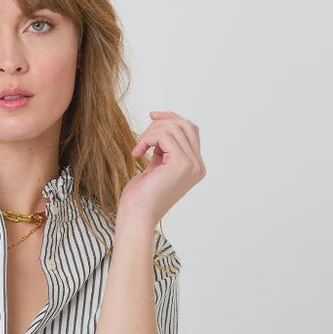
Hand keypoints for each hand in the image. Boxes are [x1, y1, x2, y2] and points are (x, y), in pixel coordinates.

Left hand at [119, 110, 205, 227]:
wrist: (136, 217)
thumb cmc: (140, 197)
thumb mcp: (155, 166)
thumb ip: (164, 149)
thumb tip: (163, 124)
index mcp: (195, 167)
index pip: (190, 130)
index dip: (171, 118)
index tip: (152, 117)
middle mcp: (197, 166)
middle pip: (185, 125)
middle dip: (160, 124)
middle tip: (142, 139)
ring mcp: (192, 165)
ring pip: (174, 127)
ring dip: (151, 133)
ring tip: (139, 149)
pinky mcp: (180, 164)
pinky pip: (165, 135)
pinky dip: (148, 139)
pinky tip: (138, 153)